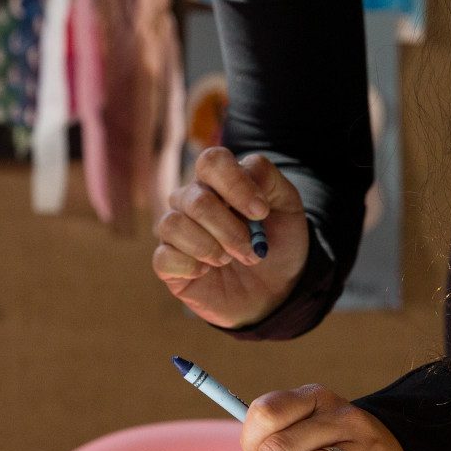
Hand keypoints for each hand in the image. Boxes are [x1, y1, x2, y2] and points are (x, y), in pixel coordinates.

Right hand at [153, 150, 309, 328]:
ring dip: (208, 247)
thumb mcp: (287, 206)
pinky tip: (206, 272)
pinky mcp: (168, 264)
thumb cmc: (278, 243)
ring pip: (173, 224)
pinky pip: (163, 257)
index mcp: (219, 181)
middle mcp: (191, 200)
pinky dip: (190, 266)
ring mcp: (177, 232)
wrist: (277, 289)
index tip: (261, 213)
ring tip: (229, 261)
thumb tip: (245, 170)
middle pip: (197, 199)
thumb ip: (268, 178)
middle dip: (230, 230)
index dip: (235, 184)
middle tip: (252, 251)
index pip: (211, 161)